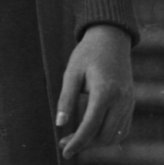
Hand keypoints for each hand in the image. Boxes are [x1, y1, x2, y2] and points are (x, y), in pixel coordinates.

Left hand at [56, 24, 134, 159]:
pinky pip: (122, 129)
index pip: (90, 126)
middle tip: (65, 143)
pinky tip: (93, 134)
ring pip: (115, 136)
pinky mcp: (131, 104)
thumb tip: (60, 124)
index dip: (77, 142)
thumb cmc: (87, 53)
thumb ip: (66, 98)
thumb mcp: (72, 71)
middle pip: (104, 136)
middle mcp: (120, 101)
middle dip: (84, 144)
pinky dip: (108, 136)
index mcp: (104, 92)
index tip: (64, 152)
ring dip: (96, 143)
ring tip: (76, 139)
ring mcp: (129, 104)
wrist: (111, 39)